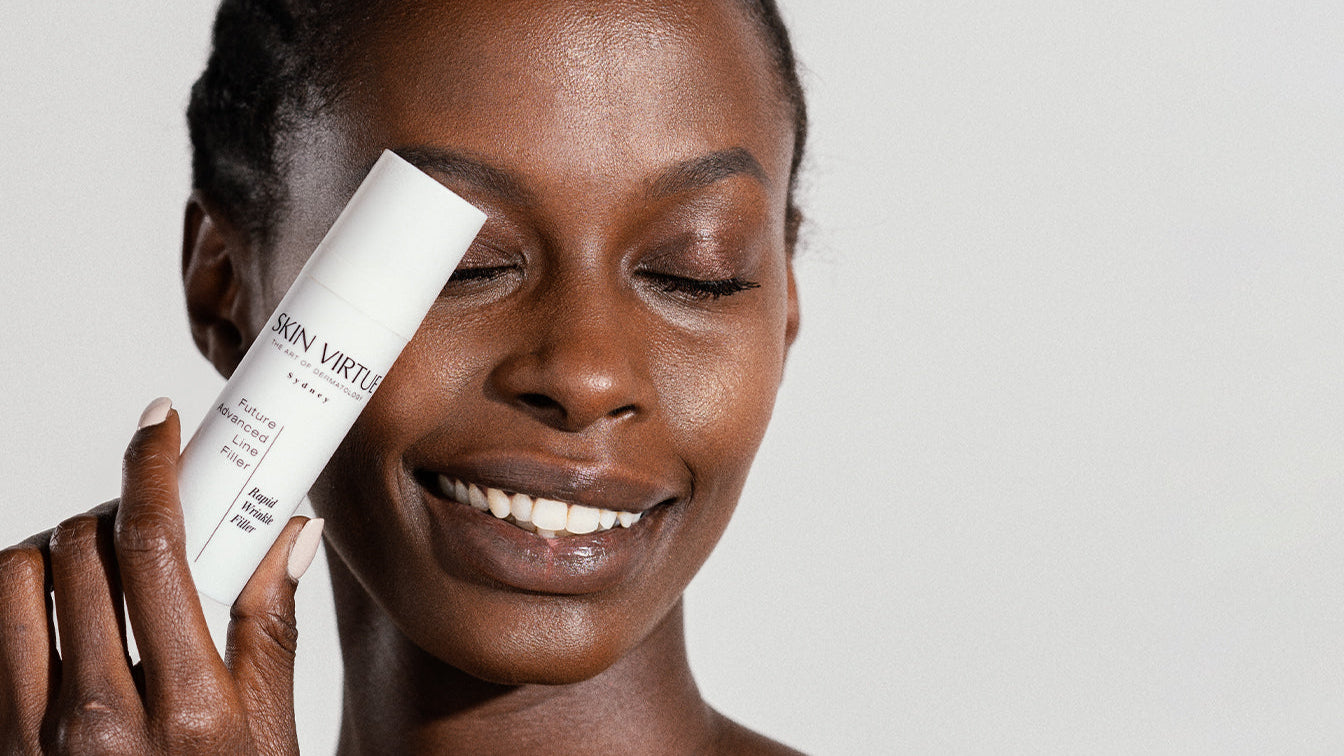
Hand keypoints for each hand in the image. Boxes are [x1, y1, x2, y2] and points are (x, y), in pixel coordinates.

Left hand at [0, 398, 324, 754]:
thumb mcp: (269, 732)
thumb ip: (270, 626)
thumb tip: (290, 535)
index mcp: (190, 710)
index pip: (154, 547)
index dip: (151, 465)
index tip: (156, 422)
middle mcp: (101, 721)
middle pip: (77, 548)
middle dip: (110, 510)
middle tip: (142, 521)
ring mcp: (36, 738)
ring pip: (12, 580)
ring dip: (53, 550)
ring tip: (94, 569)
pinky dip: (18, 603)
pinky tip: (61, 622)